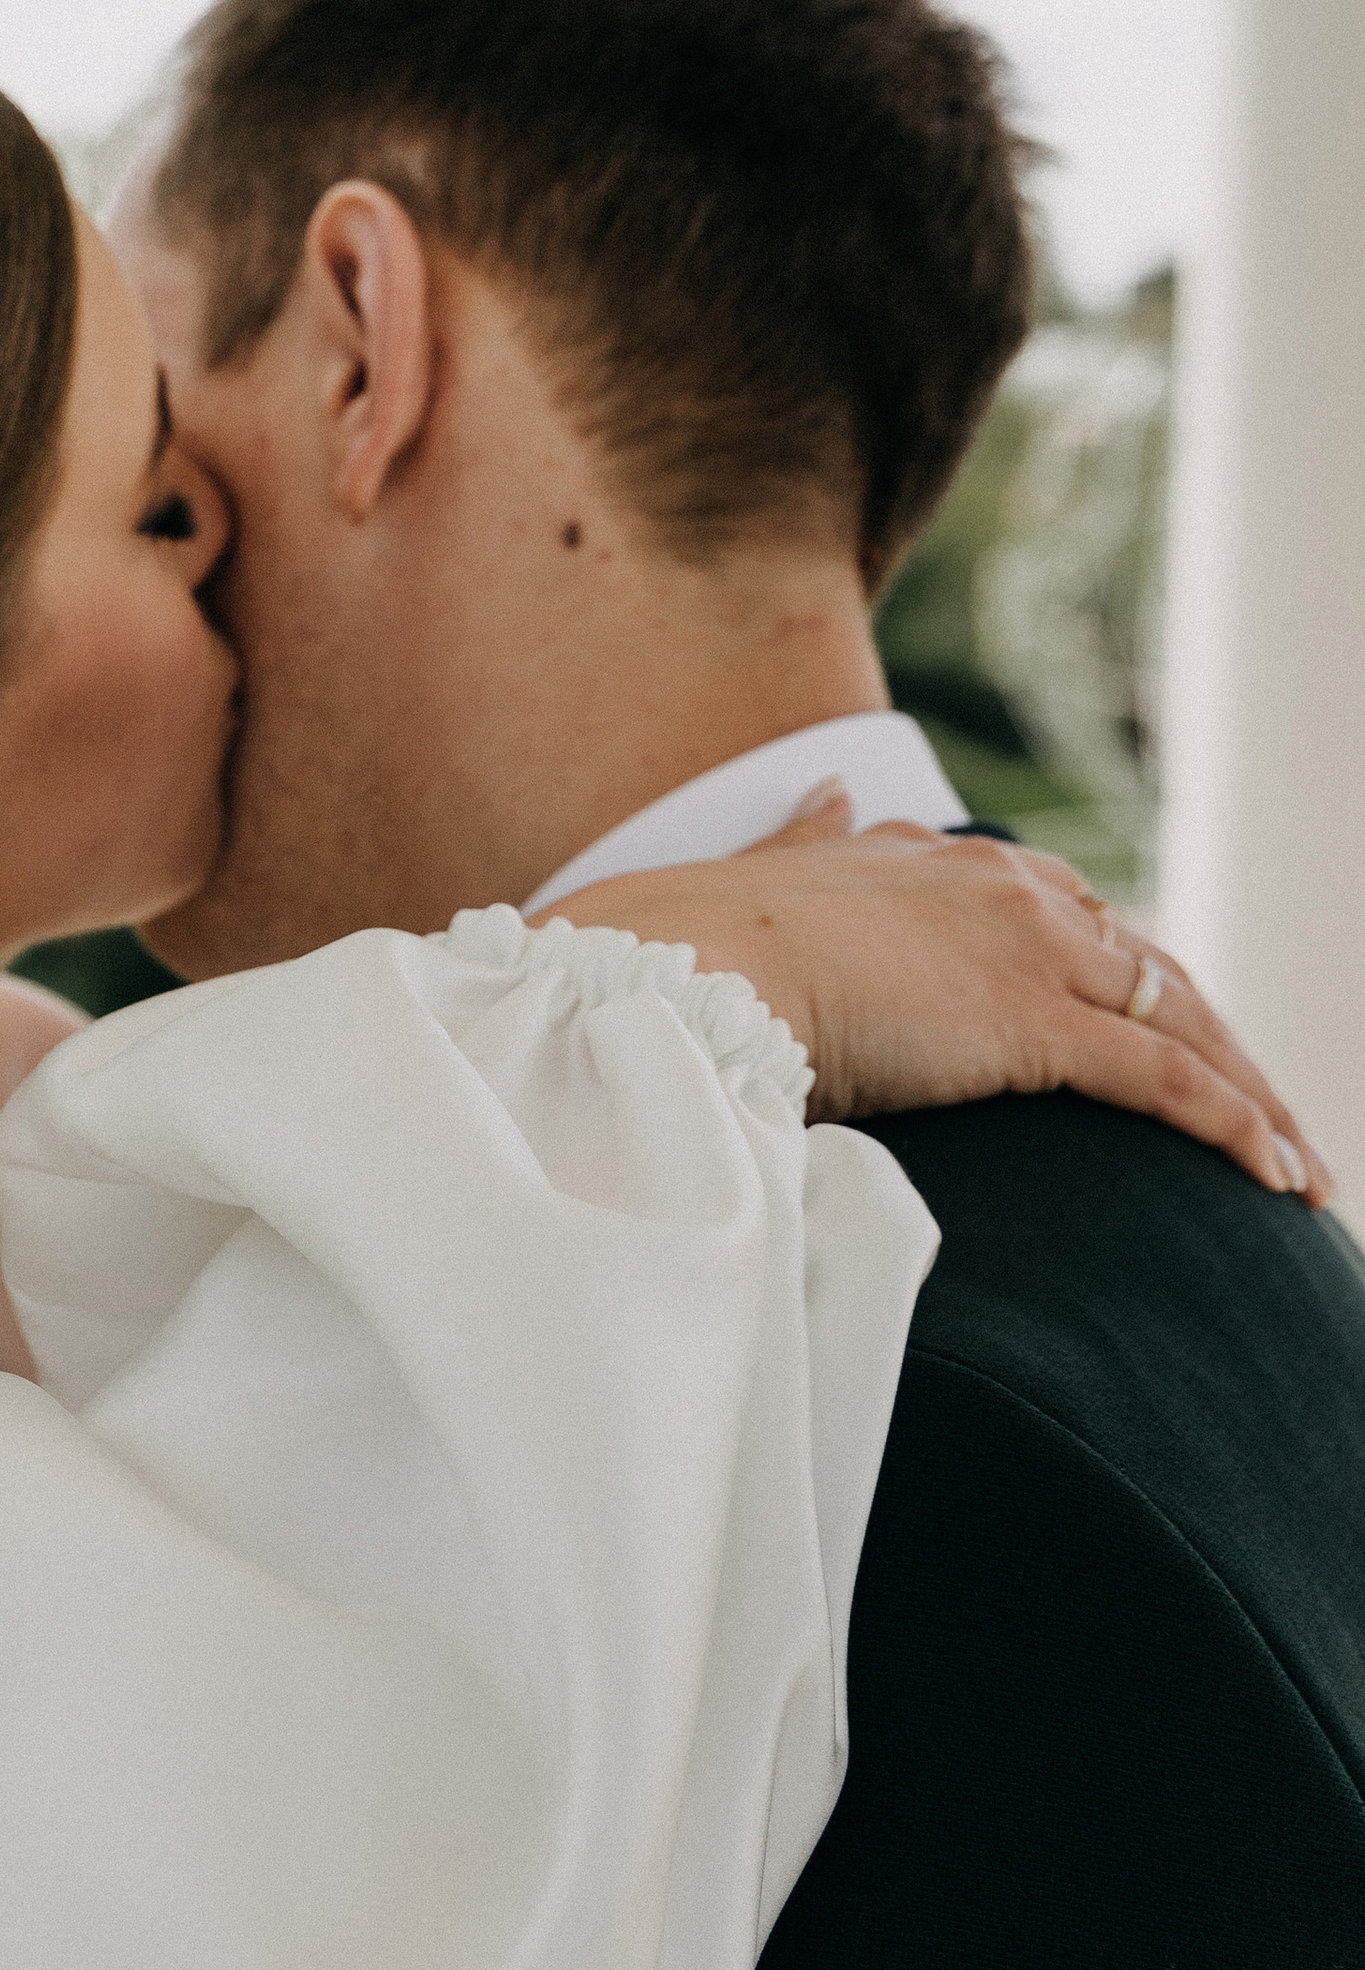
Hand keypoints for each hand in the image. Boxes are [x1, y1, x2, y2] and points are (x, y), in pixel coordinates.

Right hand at [572, 789, 1330, 1202]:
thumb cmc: (691, 942)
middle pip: (1150, 968)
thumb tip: (822, 791)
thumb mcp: (767, 872)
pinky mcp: (1031, 1023)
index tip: (1160, 1029)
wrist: (672, 968)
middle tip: (1263, 1113)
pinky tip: (1278, 1178)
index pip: (1074, 917)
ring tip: (1297, 1166)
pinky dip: (1235, 1127)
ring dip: (1253, 1097)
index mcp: (942, 865)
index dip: (1126, 979)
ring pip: (1182, 1022)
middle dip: (1215, 1040)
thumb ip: (807, 839)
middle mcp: (1004, 891)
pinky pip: (1166, 1081)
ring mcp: (1026, 952)